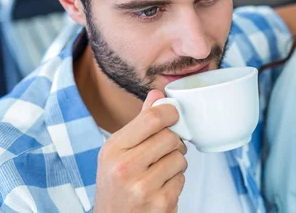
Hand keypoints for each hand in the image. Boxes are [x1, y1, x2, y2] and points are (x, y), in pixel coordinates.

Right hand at [94, 90, 187, 212]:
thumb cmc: (117, 185)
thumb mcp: (118, 152)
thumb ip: (140, 123)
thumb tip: (157, 94)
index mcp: (113, 149)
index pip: (153, 118)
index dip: (170, 113)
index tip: (173, 116)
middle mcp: (124, 167)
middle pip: (170, 137)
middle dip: (173, 143)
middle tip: (163, 152)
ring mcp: (142, 187)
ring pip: (180, 158)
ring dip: (175, 164)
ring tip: (158, 173)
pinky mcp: (160, 203)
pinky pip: (182, 179)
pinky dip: (176, 183)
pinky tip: (160, 189)